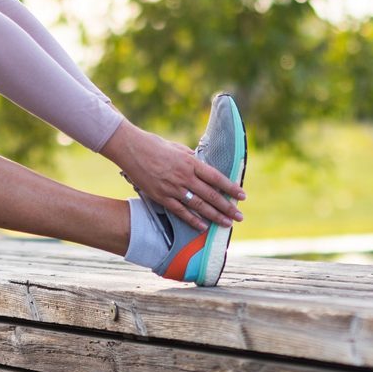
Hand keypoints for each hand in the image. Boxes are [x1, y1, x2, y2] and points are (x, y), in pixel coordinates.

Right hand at [102, 120, 245, 231]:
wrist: (131, 149)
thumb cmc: (154, 145)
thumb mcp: (177, 148)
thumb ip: (191, 159)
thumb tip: (203, 165)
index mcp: (190, 162)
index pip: (216, 178)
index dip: (230, 188)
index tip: (242, 196)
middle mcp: (184, 176)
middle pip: (210, 195)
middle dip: (227, 207)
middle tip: (240, 216)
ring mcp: (172, 188)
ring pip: (198, 205)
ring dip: (214, 216)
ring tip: (227, 223)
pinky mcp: (161, 197)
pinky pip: (180, 211)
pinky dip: (192, 220)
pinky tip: (203, 226)